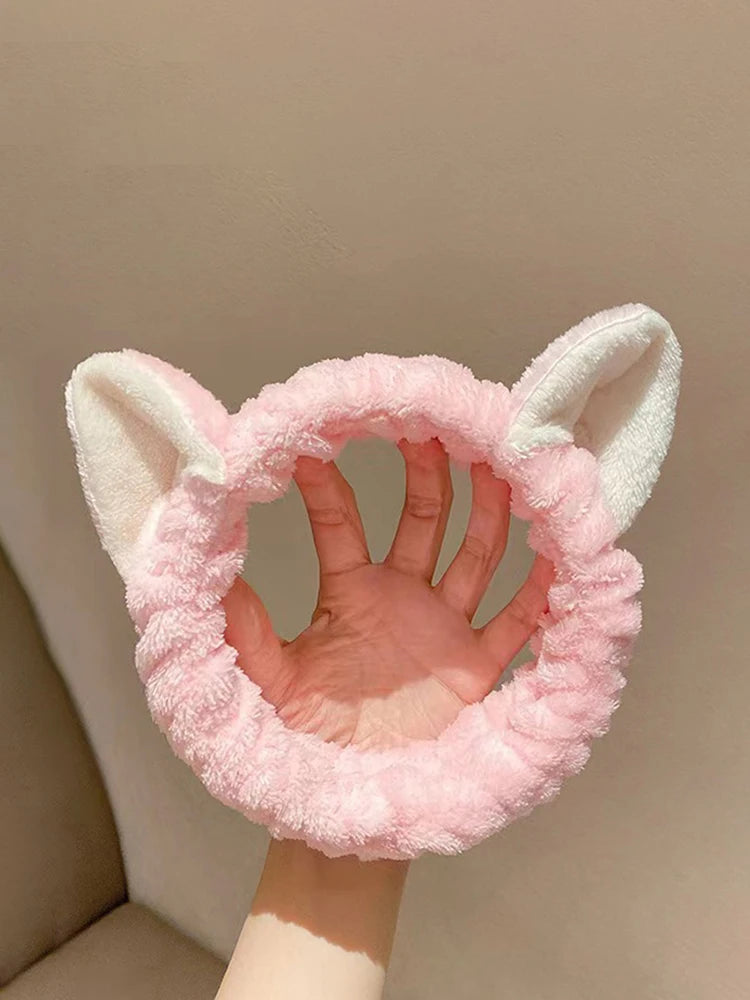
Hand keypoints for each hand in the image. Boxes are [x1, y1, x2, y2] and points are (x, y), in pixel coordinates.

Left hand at [223, 438, 552, 749]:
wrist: (353, 796)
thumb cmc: (311, 738)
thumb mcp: (274, 683)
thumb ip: (248, 635)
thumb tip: (220, 581)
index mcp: (352, 594)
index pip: (342, 527)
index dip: (328, 489)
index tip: (313, 447)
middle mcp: (402, 598)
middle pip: (423, 522)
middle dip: (428, 475)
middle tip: (433, 427)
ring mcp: (443, 629)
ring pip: (474, 556)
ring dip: (488, 513)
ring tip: (499, 466)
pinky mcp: (476, 668)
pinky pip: (512, 626)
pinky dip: (534, 597)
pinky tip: (553, 560)